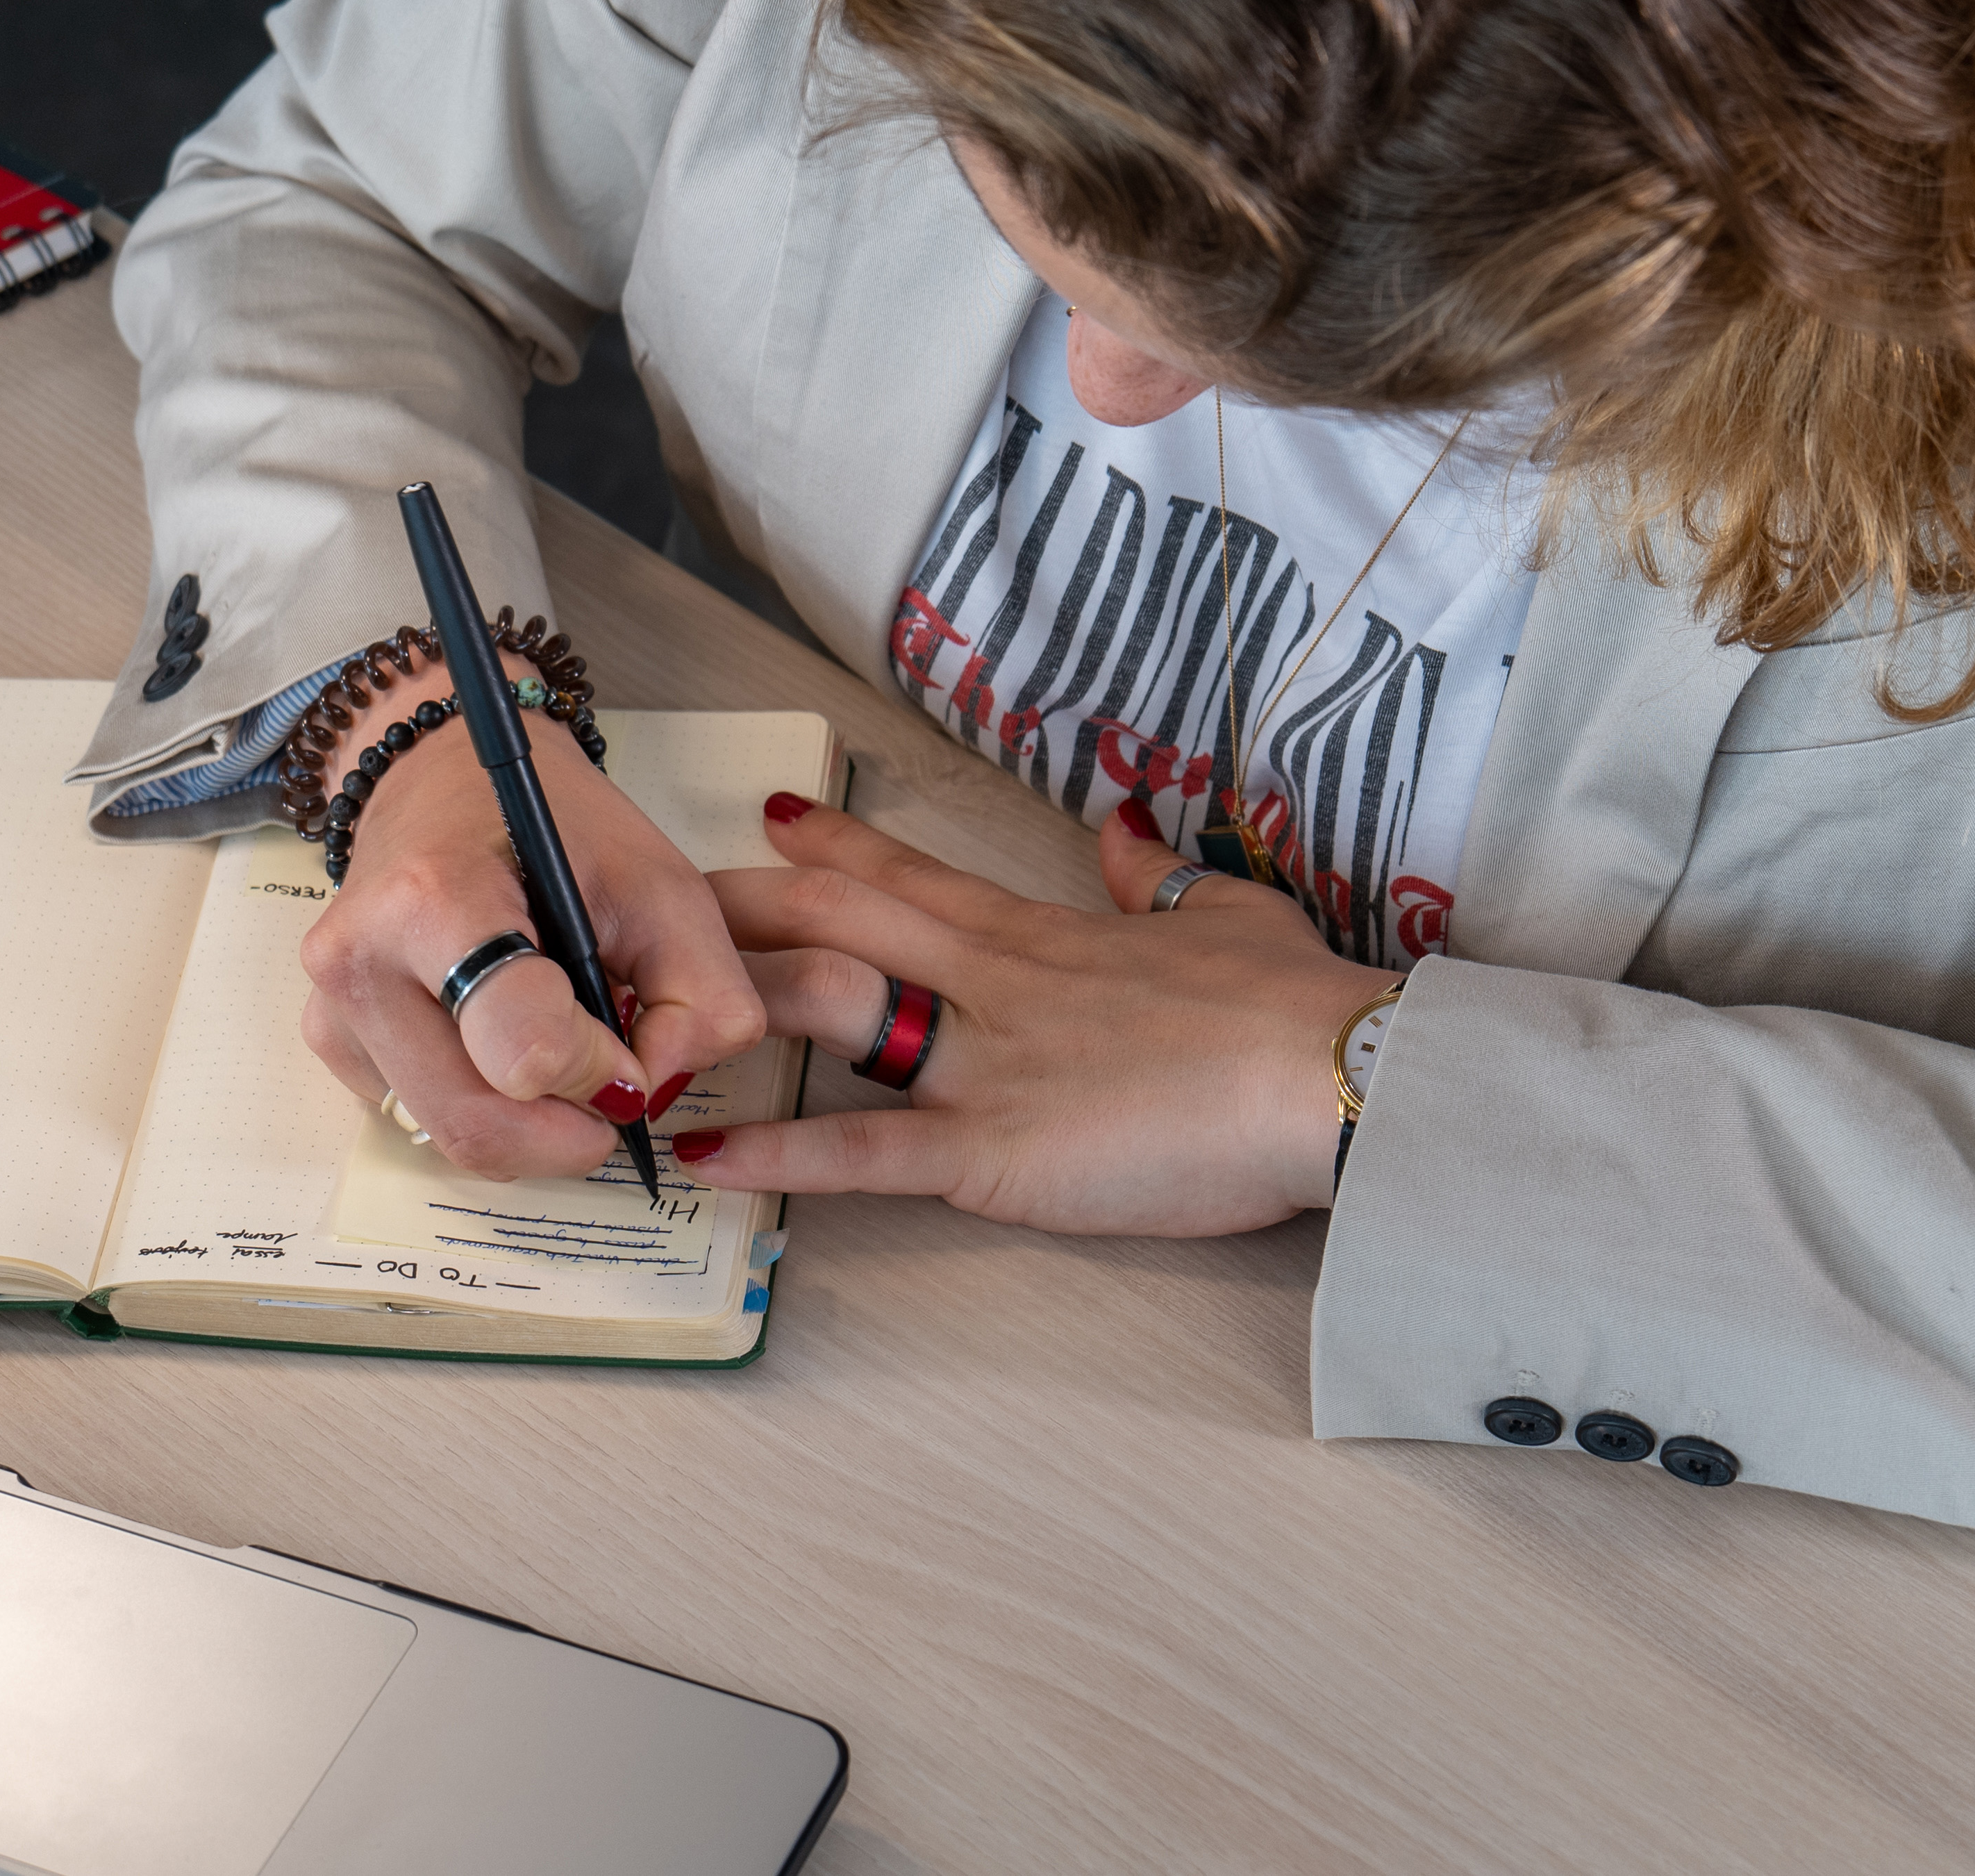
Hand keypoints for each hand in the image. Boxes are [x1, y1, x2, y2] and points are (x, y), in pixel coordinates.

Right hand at [297, 666, 762, 1181]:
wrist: (443, 778)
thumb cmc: (552, 824)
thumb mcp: (663, 884)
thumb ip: (701, 996)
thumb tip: (656, 1092)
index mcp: (435, 900)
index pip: (525, 1051)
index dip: (599, 1072)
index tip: (628, 1046)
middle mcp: (361, 961)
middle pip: (477, 1125)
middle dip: (567, 1130)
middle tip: (610, 1085)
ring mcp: (334, 1007)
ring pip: (449, 1137)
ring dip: (527, 1123)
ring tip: (559, 1046)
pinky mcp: (330, 1041)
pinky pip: (420, 1120)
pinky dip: (483, 1105)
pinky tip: (501, 1037)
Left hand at [680, 797, 1392, 1234]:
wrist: (1331, 1069)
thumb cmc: (1291, 1002)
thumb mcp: (1222, 911)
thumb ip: (1153, 877)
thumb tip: (1119, 831)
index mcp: (1039, 935)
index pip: (909, 873)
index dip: (832, 844)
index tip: (770, 817)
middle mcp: (990, 984)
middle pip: (833, 922)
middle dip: (736, 910)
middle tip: (650, 903)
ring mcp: (982, 1064)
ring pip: (827, 1010)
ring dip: (728, 1008)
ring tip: (643, 1014)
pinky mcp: (992, 1151)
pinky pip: (863, 1153)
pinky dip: (777, 1156)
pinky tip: (701, 1157)